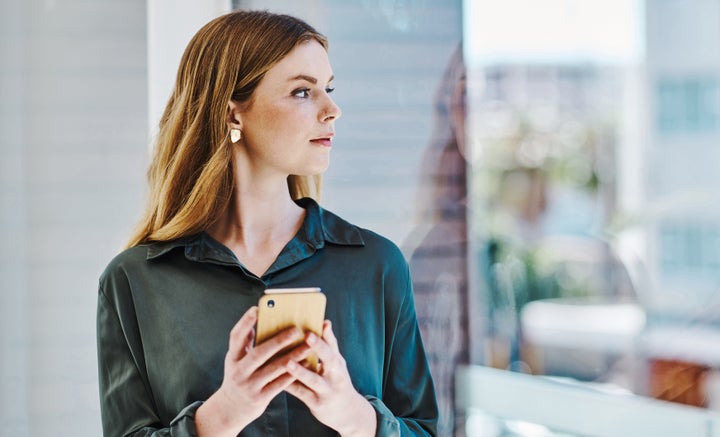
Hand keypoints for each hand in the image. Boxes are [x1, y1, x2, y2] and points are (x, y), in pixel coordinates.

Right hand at [196, 306, 307, 435]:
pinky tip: (306, 364)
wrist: (231, 409)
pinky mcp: (260, 398)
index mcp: (233, 357)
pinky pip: (280, 384)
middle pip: (259, 353)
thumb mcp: (236, 359)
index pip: (236, 337)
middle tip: (296, 330)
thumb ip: (246, 342)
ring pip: (274, 369)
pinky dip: (294, 373)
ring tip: (308, 346)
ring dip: (293, 356)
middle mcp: (239, 371)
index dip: (245, 322)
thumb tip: (259, 318)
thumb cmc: (239, 376)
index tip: (257, 308)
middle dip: (278, 341)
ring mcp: (249, 385)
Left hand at [284, 321, 376, 436]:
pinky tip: (278, 380)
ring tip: (289, 363)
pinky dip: (290, 386)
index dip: (328, 334)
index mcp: (338, 362)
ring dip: (301, 371)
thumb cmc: (336, 381)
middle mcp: (336, 375)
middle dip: (319, 347)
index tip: (323, 323)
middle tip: (308, 336)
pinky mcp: (317, 404)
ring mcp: (328, 390)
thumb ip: (329, 346)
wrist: (347, 412)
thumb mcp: (337, 365)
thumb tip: (324, 322)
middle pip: (330, 359)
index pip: (334, 345)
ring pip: (314, 380)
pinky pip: (302, 394)